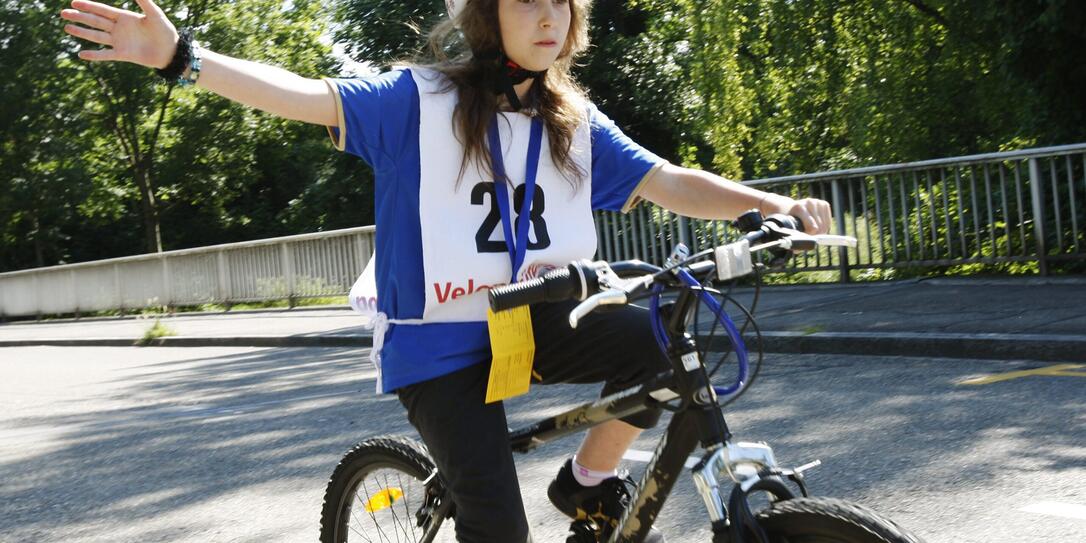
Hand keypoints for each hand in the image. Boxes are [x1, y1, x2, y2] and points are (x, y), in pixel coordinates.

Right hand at [60, 0, 178, 68]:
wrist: (172, 52)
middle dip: (80, 17)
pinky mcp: (123, 54)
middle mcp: (119, 29)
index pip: (103, 10)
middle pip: (95, 21)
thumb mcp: (155, 14)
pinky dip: (95, 55)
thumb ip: (144, 1)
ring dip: (82, 33)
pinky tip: (81, 54)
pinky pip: (106, 54)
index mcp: (125, 17)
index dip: (89, 6)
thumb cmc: (165, 31)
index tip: (74, 2)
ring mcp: (120, 42)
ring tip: (67, 28)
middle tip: (63, 13)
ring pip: (97, 36)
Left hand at [761, 194, 832, 234]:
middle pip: (820, 227)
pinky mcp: (824, 204)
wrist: (788, 207)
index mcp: (799, 207)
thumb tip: (796, 250)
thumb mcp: (788, 227)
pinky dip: (824, 227)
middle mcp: (809, 202)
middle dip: (815, 235)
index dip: (810, 236)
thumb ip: (793, 238)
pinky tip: (817, 228)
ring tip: (811, 233)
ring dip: (820, 232)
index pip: (813, 228)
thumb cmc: (788, 220)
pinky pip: (828, 222)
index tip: (803, 239)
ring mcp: (818, 202)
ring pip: (825, 225)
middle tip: (807, 237)